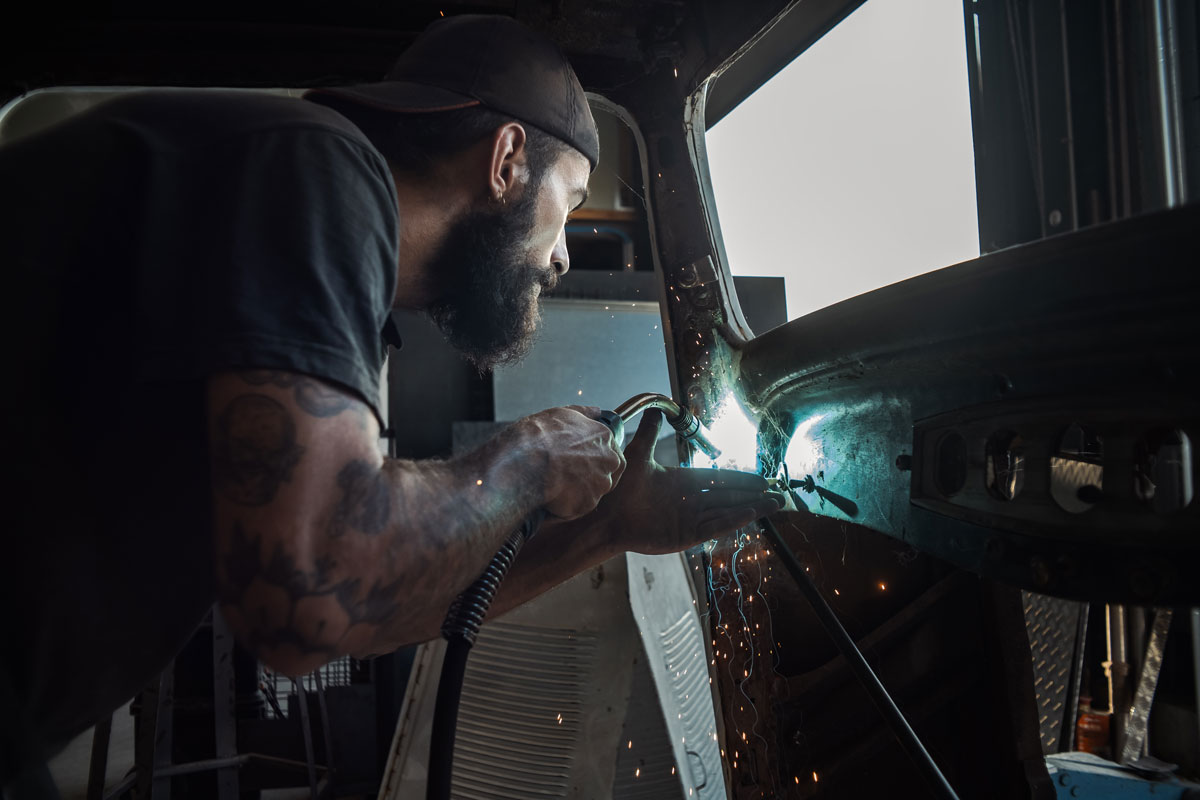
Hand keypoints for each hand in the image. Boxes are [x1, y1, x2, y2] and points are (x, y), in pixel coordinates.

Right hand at [507, 405, 625, 519]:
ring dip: (577, 491)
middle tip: (567, 475)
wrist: (524, 463)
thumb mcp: (561, 414)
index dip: (594, 457)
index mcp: (604, 437)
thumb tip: (596, 412)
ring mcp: (599, 484)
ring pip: (593, 491)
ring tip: (554, 485)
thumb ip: (583, 414)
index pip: (611, 450)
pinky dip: (565, 505)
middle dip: (590, 476)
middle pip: (607, 473)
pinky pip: (577, 507)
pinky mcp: (586, 504)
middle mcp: (608, 460)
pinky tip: (549, 497)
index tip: (579, 460)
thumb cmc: (538, 437)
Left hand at [594, 410, 783, 553]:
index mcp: (682, 482)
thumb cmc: (619, 487)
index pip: (718, 480)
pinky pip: (712, 527)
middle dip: (753, 495)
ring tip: (774, 505)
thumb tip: (655, 408)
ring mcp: (688, 520)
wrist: (604, 514)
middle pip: (729, 497)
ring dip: (751, 508)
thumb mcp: (638, 453)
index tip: (761, 478)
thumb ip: (650, 432)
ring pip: (726, 512)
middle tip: (778, 494)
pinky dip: (731, 521)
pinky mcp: (683, 536)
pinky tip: (748, 514)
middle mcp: (689, 501)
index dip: (740, 479)